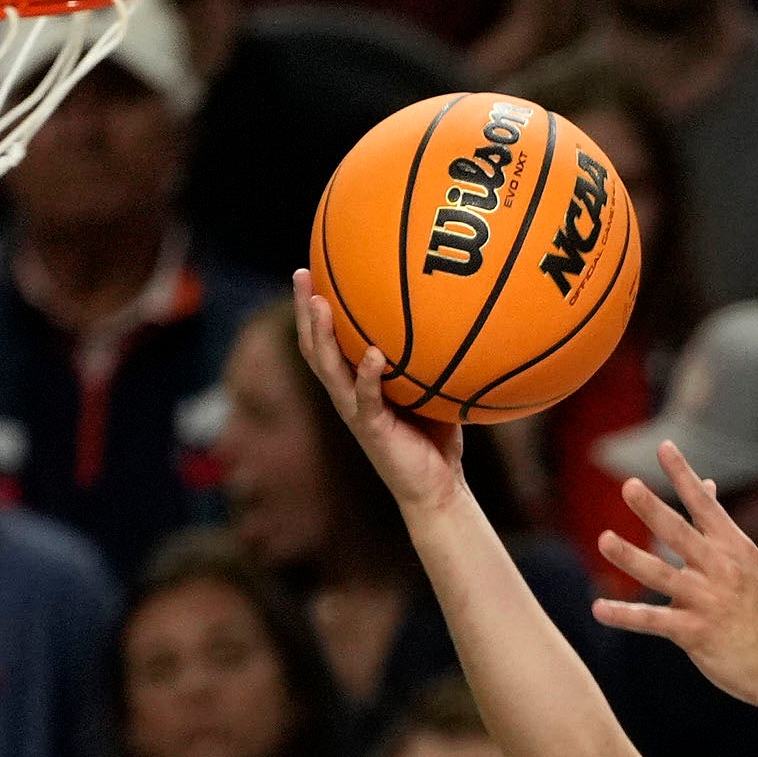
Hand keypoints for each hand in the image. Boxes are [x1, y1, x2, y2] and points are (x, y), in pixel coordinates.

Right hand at [287, 270, 468, 522]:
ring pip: (328, 369)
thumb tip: (454, 311)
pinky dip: (367, 376)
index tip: (312, 269)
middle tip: (303, 273)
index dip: (314, 307)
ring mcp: (356, 412)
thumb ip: (431, 357)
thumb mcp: (433, 389)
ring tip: (320, 303)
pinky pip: (366, 398)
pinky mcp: (373, 430)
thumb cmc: (436, 437)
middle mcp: (348, 395)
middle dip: (306, 309)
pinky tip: (372, 353)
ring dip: (322, 335)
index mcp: (355, 383)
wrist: (437, 488)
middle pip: (315, 346)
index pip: (327, 339)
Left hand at [594, 444, 757, 710]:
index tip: (665, 448)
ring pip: (662, 575)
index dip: (684, 476)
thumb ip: (720, 529)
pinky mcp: (696, 634)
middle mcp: (722, 570)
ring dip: (631, 557)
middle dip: (654, 510)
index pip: (705, 506)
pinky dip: (625, 615)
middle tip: (629, 486)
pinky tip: (599, 608)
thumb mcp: (750, 564)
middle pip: (681, 534)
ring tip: (605, 540)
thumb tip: (705, 486)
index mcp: (735, 549)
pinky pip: (653, 622)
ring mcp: (709, 602)